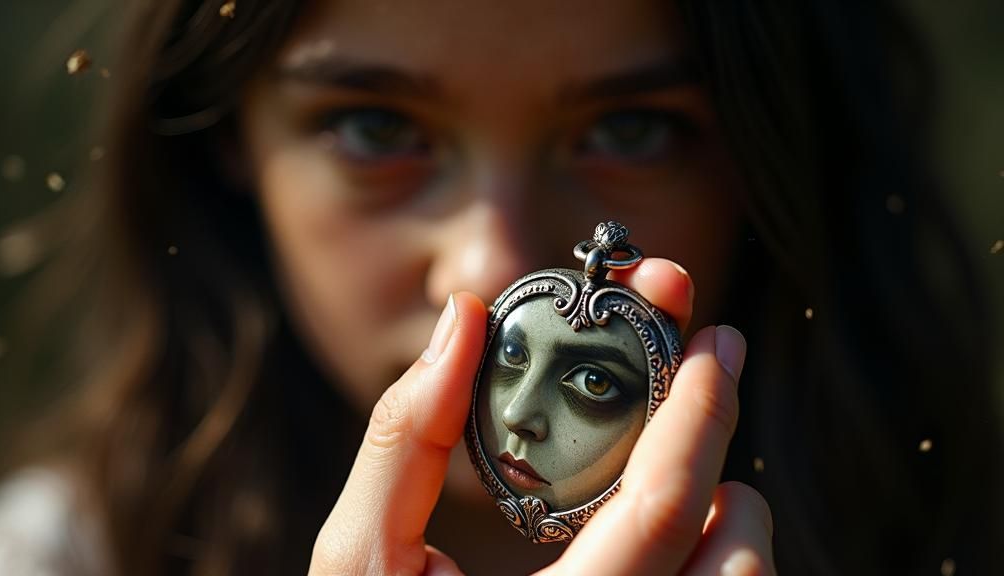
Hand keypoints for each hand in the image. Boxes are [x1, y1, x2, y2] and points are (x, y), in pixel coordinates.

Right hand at [308, 259, 773, 574]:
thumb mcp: (359, 559)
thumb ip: (407, 439)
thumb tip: (465, 321)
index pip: (661, 511)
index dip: (699, 411)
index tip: (712, 340)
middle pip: (735, 554)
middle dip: (722, 444)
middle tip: (702, 367)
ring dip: (725, 515)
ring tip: (670, 469)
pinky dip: (711, 561)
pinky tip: (659, 538)